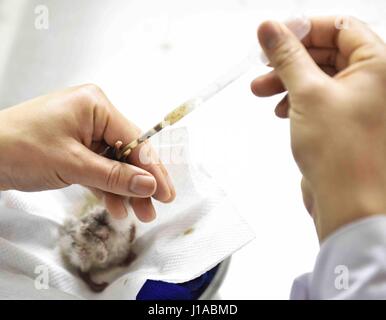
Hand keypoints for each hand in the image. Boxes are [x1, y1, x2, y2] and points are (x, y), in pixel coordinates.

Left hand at [0, 84, 174, 221]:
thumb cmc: (21, 149)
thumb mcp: (73, 164)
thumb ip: (114, 176)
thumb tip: (149, 186)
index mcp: (96, 106)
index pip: (135, 140)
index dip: (152, 169)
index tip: (166, 193)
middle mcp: (94, 114)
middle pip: (127, 152)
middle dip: (139, 182)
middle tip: (154, 208)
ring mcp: (84, 131)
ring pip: (114, 163)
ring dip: (124, 189)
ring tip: (138, 214)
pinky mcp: (75, 146)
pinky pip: (98, 167)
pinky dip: (106, 186)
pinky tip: (116, 206)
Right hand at [251, 17, 385, 239]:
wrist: (350, 204)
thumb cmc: (342, 153)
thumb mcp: (308, 93)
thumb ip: (287, 56)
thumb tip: (269, 29)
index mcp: (379, 65)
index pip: (340, 27)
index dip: (304, 28)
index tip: (275, 35)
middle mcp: (374, 81)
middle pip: (327, 52)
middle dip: (290, 59)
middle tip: (263, 62)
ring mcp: (360, 103)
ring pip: (319, 77)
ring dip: (288, 80)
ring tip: (261, 90)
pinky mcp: (344, 122)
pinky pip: (319, 99)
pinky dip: (297, 100)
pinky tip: (280, 110)